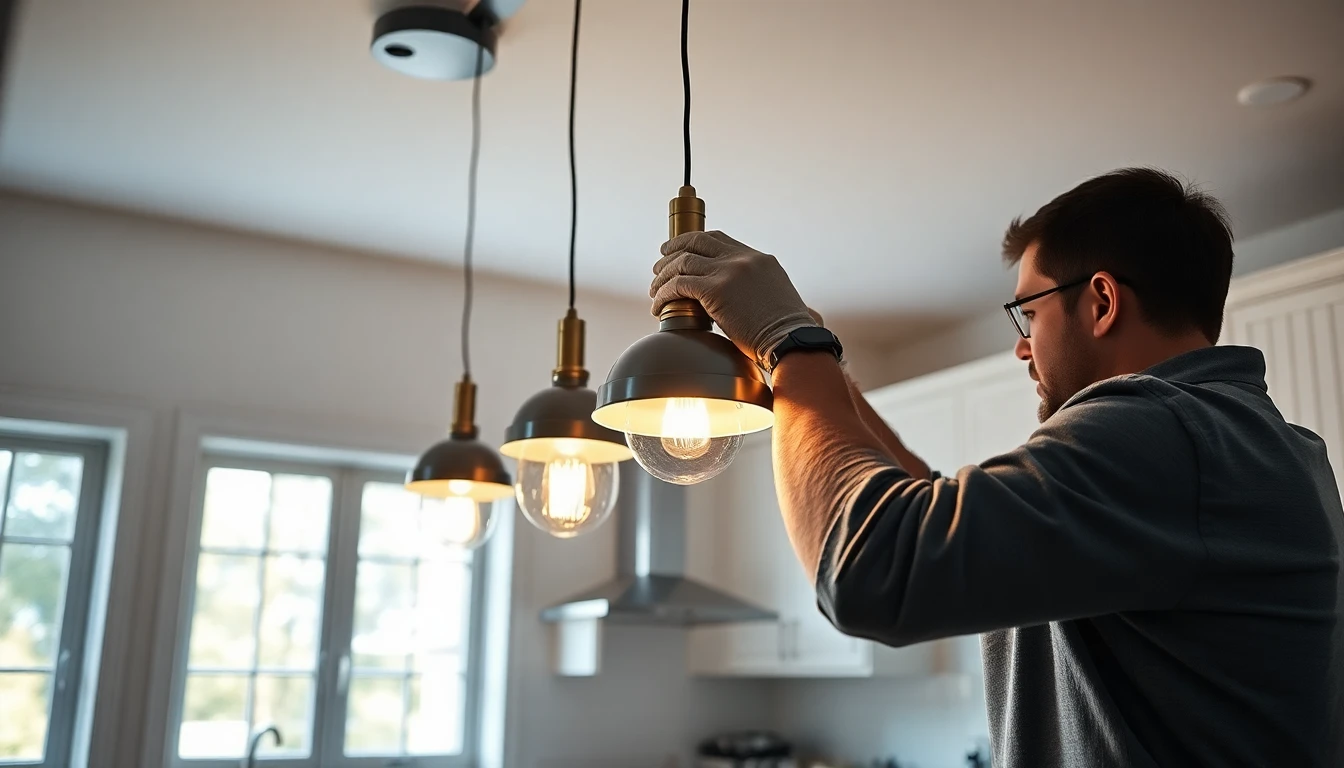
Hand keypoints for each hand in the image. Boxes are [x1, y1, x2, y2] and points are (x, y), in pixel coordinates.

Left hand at [651, 231, 815, 364]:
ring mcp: (729, 272)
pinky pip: (678, 284)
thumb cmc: (787, 332)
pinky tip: (659, 305)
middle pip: (697, 241)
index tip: (681, 251)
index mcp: (759, 258)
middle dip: (673, 251)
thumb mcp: (777, 298)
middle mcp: (742, 259)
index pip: (719, 239)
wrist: (792, 341)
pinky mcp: (715, 290)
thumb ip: (761, 290)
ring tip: (655, 290)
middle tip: (660, 265)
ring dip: (663, 276)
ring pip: (682, 262)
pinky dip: (664, 293)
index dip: (695, 243)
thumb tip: (753, 302)